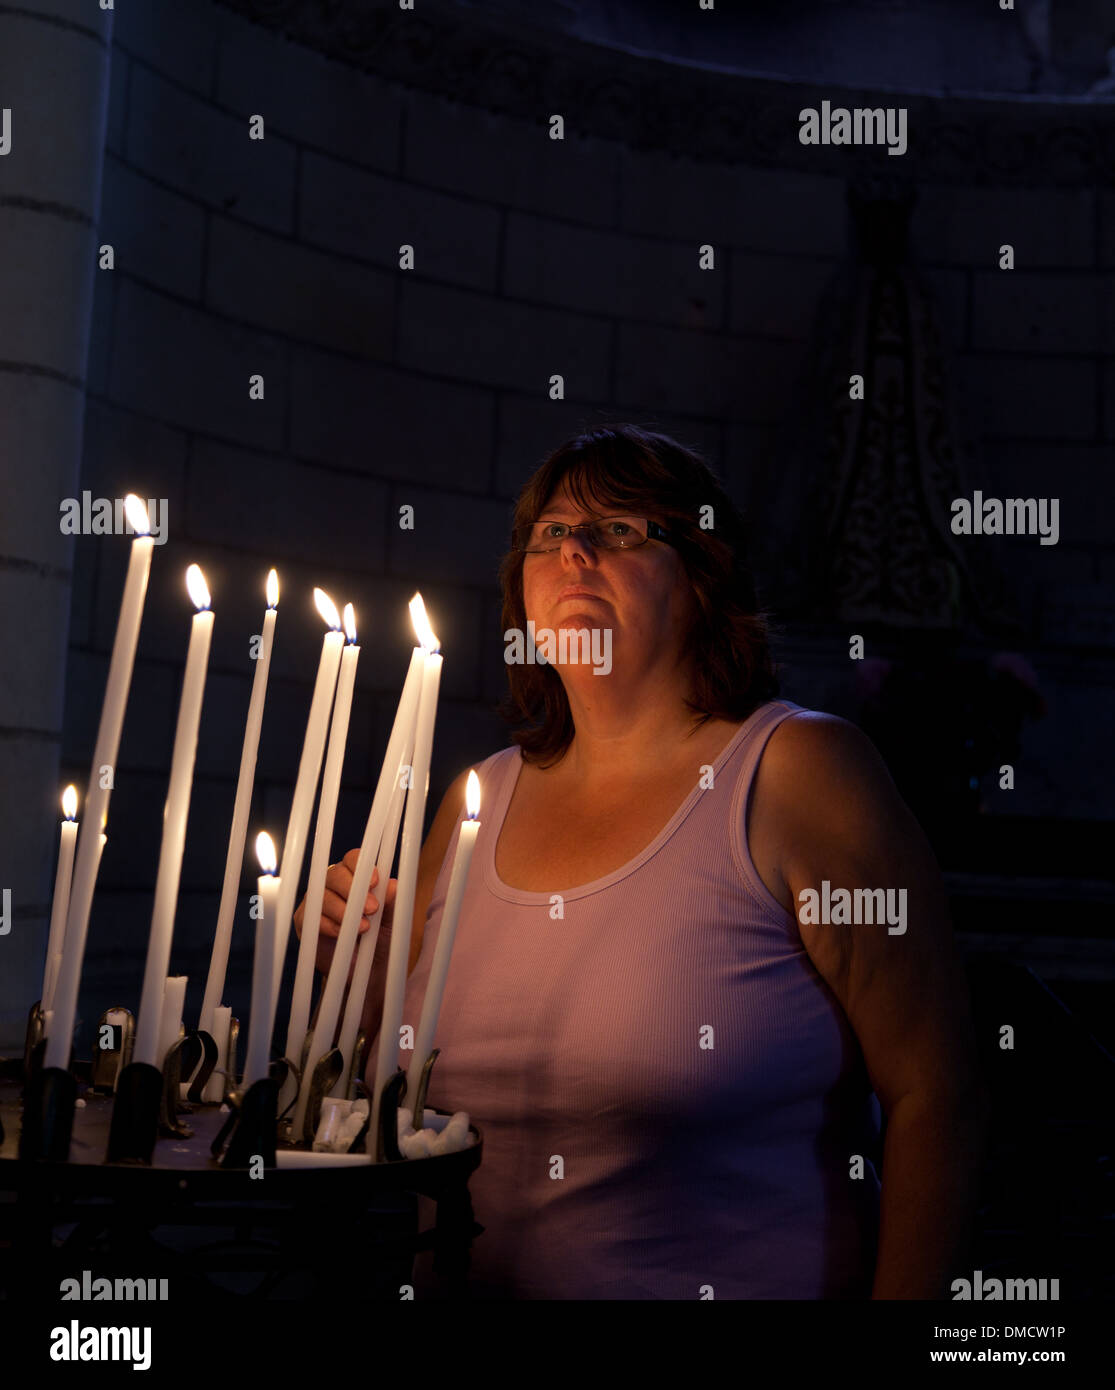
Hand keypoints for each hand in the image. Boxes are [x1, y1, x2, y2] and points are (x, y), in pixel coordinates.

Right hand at [293, 848, 397, 976]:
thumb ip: (392, 903)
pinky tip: (343, 934)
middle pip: (335, 874)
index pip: (353, 859)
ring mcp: (316, 901)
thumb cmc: (380, 939)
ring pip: (323, 895)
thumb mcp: (391, 921)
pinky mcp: (305, 921)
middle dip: (353, 889)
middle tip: (372, 908)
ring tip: (363, 927)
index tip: (375, 881)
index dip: (361, 866)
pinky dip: (329, 925)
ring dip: (343, 910)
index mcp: (355, 877)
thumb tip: (393, 885)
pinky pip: (312, 917)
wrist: (367, 971)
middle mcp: (333, 884)